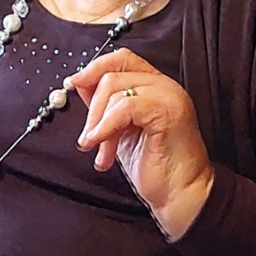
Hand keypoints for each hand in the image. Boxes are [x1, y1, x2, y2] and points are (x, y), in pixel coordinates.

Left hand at [68, 47, 213, 240]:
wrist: (181, 196)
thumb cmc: (155, 167)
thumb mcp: (121, 130)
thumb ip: (106, 105)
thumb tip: (81, 83)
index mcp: (155, 85)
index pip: (122, 58)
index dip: (95, 67)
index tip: (74, 84)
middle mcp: (164, 85)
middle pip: (112, 74)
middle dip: (92, 108)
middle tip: (88, 138)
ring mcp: (168, 95)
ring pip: (114, 88)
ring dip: (98, 124)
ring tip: (101, 153)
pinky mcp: (167, 111)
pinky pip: (124, 107)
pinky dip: (106, 128)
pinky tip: (104, 150)